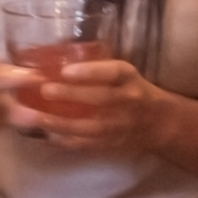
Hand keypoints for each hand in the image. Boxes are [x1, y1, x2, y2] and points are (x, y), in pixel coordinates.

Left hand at [13, 55, 165, 158]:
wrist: (159, 123)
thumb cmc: (133, 90)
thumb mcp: (124, 74)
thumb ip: (99, 66)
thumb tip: (60, 51)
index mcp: (130, 79)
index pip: (113, 72)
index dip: (90, 71)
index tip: (66, 70)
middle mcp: (127, 101)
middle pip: (100, 99)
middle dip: (71, 95)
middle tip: (45, 90)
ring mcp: (119, 126)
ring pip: (90, 127)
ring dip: (62, 123)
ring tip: (38, 118)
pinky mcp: (112, 144)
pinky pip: (87, 145)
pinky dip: (66, 142)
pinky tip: (47, 136)